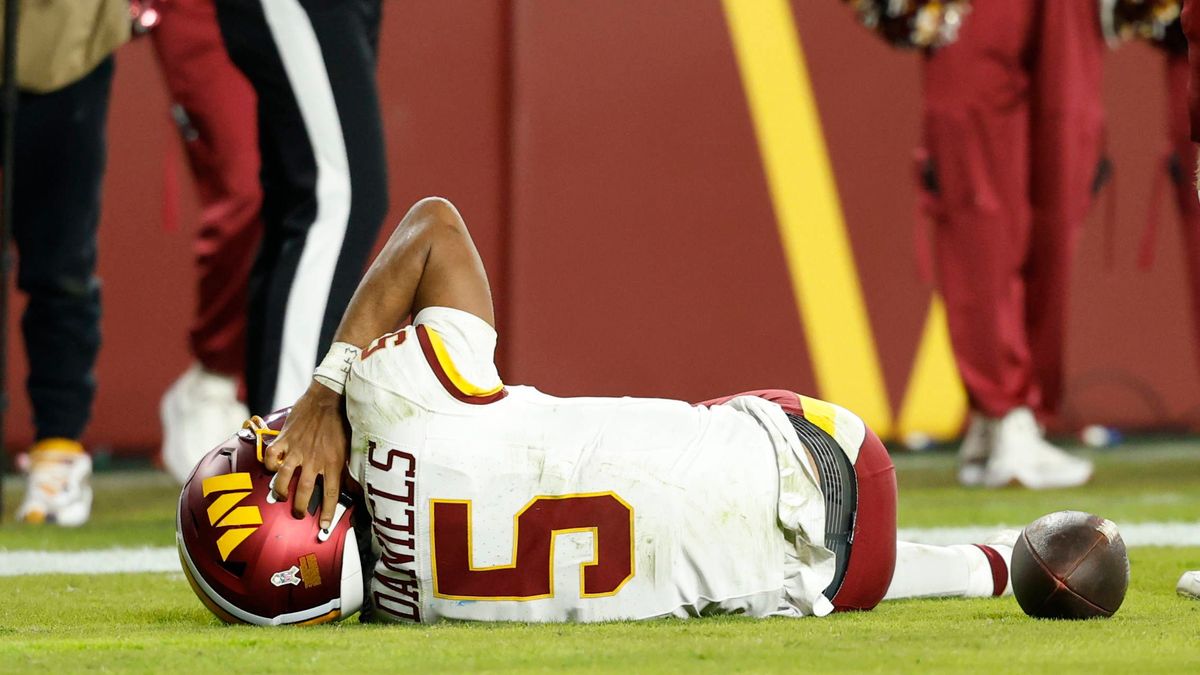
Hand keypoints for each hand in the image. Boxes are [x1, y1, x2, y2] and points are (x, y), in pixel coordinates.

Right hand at [265, 381, 348, 528]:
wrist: (328, 397)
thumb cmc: (341, 421)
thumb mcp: (350, 447)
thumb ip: (349, 469)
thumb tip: (356, 488)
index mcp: (333, 463)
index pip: (332, 495)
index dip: (328, 513)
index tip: (324, 527)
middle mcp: (315, 460)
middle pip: (305, 492)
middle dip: (300, 508)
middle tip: (299, 514)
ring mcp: (297, 450)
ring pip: (283, 479)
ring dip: (281, 491)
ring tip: (281, 495)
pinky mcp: (285, 439)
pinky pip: (271, 458)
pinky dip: (269, 465)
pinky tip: (272, 468)